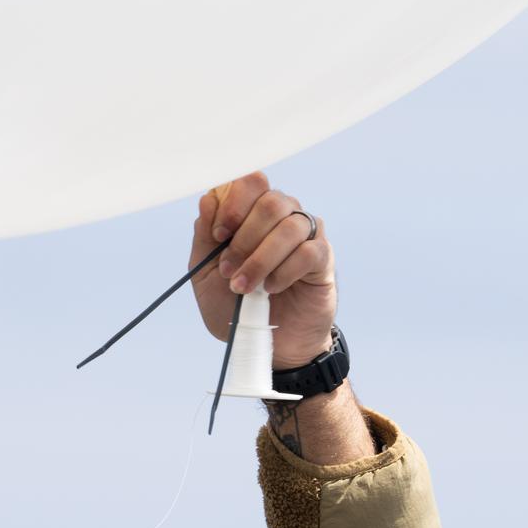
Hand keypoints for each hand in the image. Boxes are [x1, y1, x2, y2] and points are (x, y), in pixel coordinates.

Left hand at [191, 172, 336, 366]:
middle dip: (244, 239)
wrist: (266, 344)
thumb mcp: (206, 274)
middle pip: (270, 201)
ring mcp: (305, 235)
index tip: (219, 234)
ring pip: (289, 226)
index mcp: (252, 213)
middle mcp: (282, 216)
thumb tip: (208, 199)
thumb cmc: (235, 306)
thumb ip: (204, 237)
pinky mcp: (322, 258)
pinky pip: (308, 251)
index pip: (251, 182)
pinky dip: (284, 271)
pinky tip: (271, 288)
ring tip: (245, 287)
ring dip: (261, 259)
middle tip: (229, 270)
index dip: (234, 203)